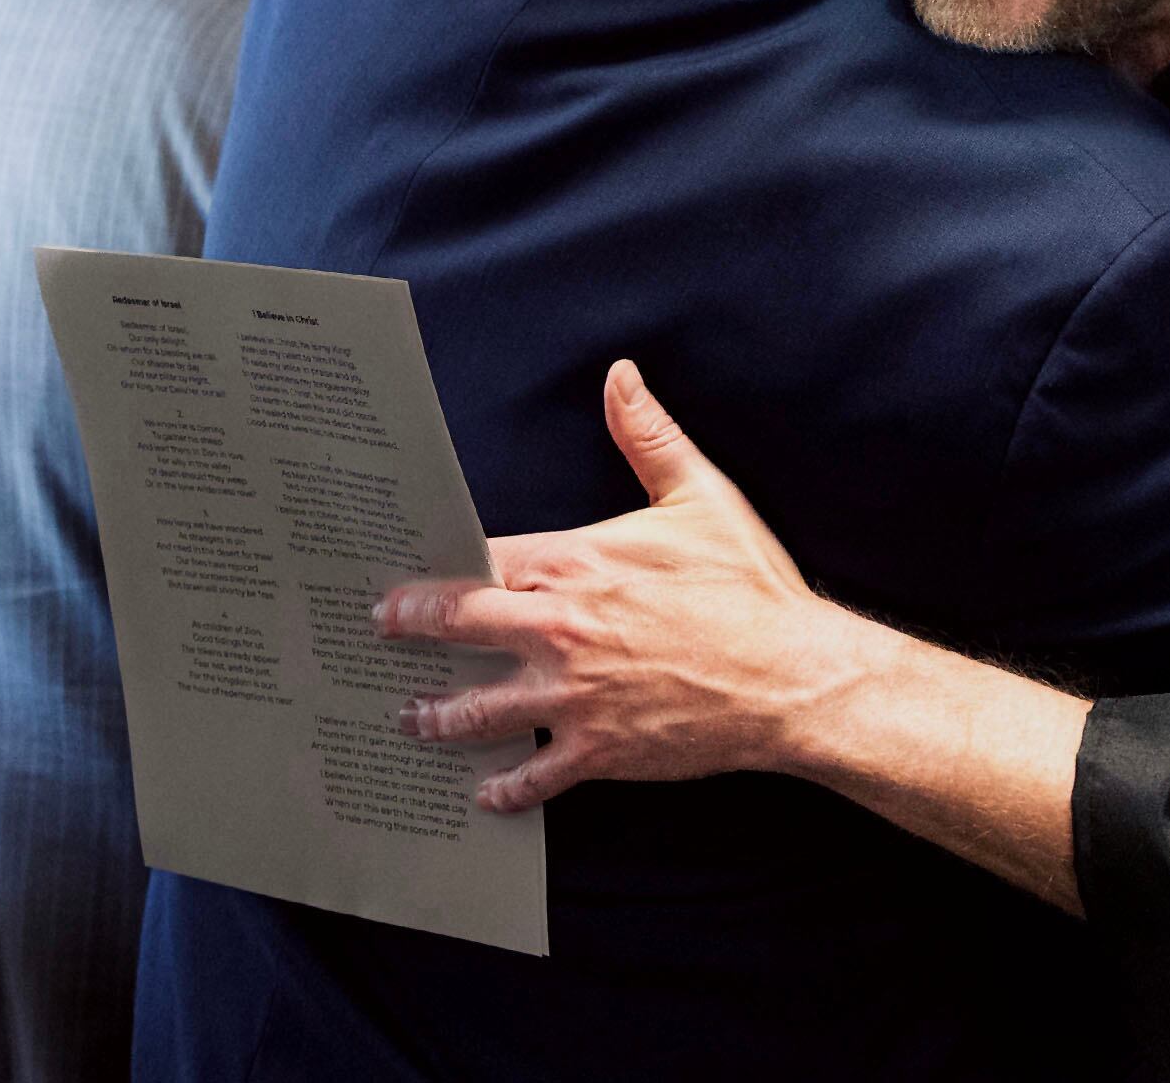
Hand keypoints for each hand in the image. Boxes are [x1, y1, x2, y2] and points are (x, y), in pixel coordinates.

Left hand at [373, 359, 871, 812]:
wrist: (792, 677)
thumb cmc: (749, 585)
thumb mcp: (701, 497)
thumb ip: (649, 436)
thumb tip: (621, 376)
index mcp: (575, 565)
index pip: (480, 559)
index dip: (436, 564)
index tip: (401, 568)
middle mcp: (559, 631)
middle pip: (459, 626)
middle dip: (410, 626)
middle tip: (377, 629)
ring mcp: (573, 696)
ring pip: (479, 710)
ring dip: (437, 714)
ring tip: (408, 718)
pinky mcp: (599, 750)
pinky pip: (534, 774)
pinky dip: (504, 787)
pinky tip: (484, 793)